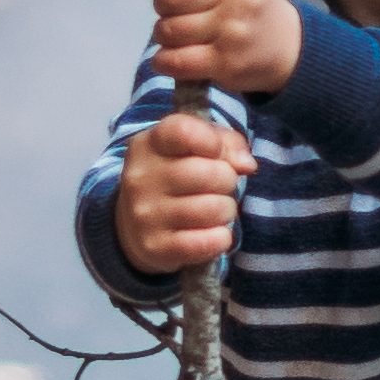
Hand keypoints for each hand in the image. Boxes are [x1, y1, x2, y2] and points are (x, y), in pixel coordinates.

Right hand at [115, 108, 256, 278]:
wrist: (133, 227)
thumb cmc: (175, 178)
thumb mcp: (194, 147)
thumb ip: (226, 143)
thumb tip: (246, 165)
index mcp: (149, 144)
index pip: (185, 132)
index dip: (214, 142)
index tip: (216, 153)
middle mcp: (141, 178)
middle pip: (211, 173)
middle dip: (228, 180)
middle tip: (219, 187)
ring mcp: (146, 215)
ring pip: (215, 209)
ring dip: (227, 210)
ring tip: (215, 209)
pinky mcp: (156, 247)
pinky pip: (210, 242)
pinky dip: (221, 238)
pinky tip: (211, 233)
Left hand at [143, 0, 303, 98]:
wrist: (287, 45)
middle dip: (164, 7)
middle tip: (181, 12)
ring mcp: (233, 28)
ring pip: (168, 30)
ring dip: (164, 35)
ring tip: (180, 35)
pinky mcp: (227, 62)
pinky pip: (175, 61)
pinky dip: (163, 62)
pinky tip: (169, 58)